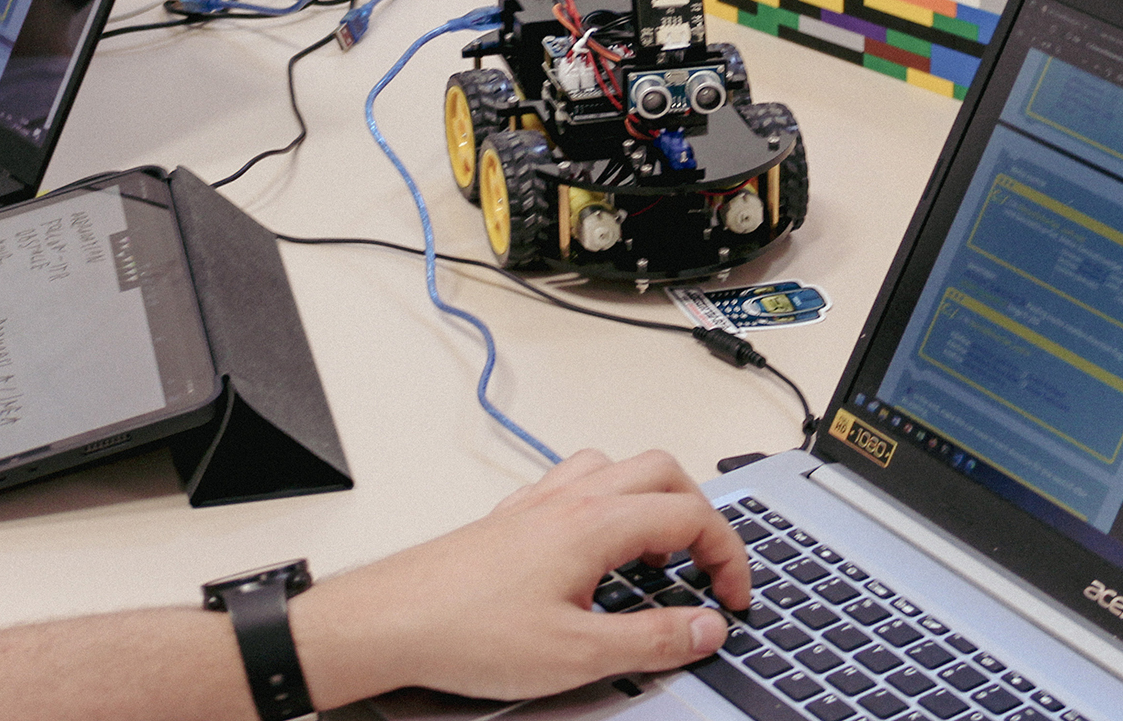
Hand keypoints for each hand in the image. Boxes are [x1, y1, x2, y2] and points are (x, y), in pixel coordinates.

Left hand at [292, 449, 749, 705]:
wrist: (389, 621)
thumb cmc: (464, 631)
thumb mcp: (577, 655)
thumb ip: (652, 640)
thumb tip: (707, 628)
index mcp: (595, 523)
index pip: (692, 514)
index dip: (729, 555)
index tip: (733, 598)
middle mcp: (568, 500)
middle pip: (662, 470)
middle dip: (701, 514)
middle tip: (708, 568)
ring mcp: (537, 504)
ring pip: (615, 467)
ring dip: (652, 498)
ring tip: (660, 552)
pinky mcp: (511, 519)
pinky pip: (575, 484)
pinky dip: (607, 504)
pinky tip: (597, 551)